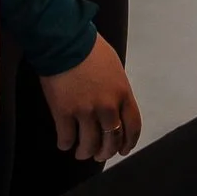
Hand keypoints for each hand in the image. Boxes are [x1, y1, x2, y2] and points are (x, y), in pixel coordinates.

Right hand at [40, 33, 140, 166]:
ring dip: (85, 152)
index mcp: (123, 94)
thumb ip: (117, 90)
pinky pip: (67, 137)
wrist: (64, 40)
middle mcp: (108, 107)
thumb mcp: (115, 68)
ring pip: (89, 144)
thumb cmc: (90, 49)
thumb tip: (115, 106)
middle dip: (106, 152)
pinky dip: (66, 144)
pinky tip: (64, 143)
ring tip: (81, 153)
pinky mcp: (64, 112)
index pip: (133, 127)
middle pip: (111, 141)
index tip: (123, 150)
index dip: (128, 143)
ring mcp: (85, 111)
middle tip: (100, 155)